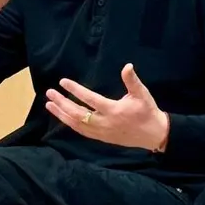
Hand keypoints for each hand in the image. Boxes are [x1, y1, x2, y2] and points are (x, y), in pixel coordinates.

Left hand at [44, 63, 169, 150]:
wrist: (154, 134)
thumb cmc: (147, 111)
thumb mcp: (142, 94)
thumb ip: (132, 80)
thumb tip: (127, 66)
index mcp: (113, 110)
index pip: (89, 99)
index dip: (75, 90)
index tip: (63, 82)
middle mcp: (104, 123)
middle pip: (77, 113)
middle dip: (62, 103)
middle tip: (50, 93)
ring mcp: (101, 132)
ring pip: (76, 124)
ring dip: (62, 115)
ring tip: (50, 105)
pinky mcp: (102, 138)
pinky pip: (82, 132)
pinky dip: (70, 124)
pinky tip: (63, 118)